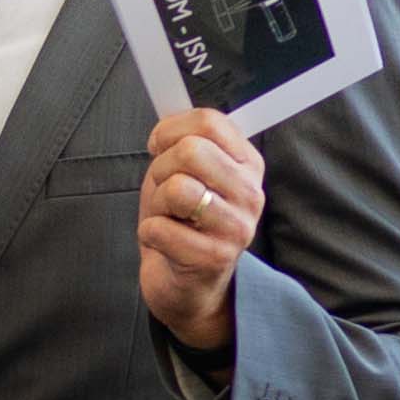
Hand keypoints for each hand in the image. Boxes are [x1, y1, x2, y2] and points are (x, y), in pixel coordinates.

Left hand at [139, 106, 264, 353]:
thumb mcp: (186, 173)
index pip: (210, 122)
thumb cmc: (183, 223)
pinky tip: (165, 242)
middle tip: (165, 191)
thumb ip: (184, 141)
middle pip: (192, 151)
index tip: (160, 147)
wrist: (188, 285)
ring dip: (157, 204)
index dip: (171, 130)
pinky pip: (159, 228)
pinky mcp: (215, 259)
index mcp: (247, 164)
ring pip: (177, 189)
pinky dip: (149, 233)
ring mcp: (237, 228)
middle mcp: (250, 193)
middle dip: (162, 169)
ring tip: (168, 217)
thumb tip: (168, 114)